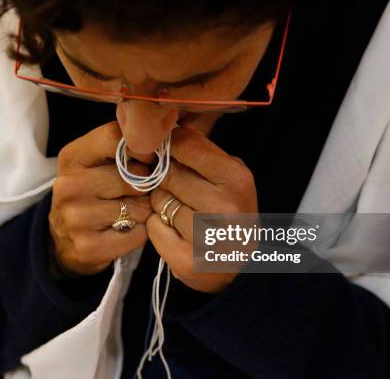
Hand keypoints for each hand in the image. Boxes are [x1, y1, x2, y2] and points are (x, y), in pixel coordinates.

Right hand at [49, 122, 152, 275]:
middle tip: (139, 192)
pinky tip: (126, 231)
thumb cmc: (91, 194)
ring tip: (130, 212)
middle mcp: (69, 186)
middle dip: (146, 185)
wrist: (64, 240)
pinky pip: (138, 234)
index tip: (151, 159)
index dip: (143, 148)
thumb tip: (163, 143)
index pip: (114, 138)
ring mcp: (77, 218)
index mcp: (72, 158)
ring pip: (139, 207)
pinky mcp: (89, 246)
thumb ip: (122, 148)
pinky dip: (140, 233)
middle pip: (133, 177)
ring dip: (144, 211)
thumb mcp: (95, 163)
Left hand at [147, 126, 258, 292]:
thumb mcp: (226, 175)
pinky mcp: (187, 260)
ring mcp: (206, 237)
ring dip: (160, 203)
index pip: (185, 144)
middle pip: (167, 173)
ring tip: (179, 211)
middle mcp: (225, 207)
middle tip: (177, 189)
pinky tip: (174, 231)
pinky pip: (153, 227)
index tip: (164, 151)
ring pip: (158, 200)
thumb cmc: (228, 212)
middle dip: (164, 178)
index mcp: (236, 178)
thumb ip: (200, 150)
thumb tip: (165, 124)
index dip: (167, 145)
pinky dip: (158, 227)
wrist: (237, 265)